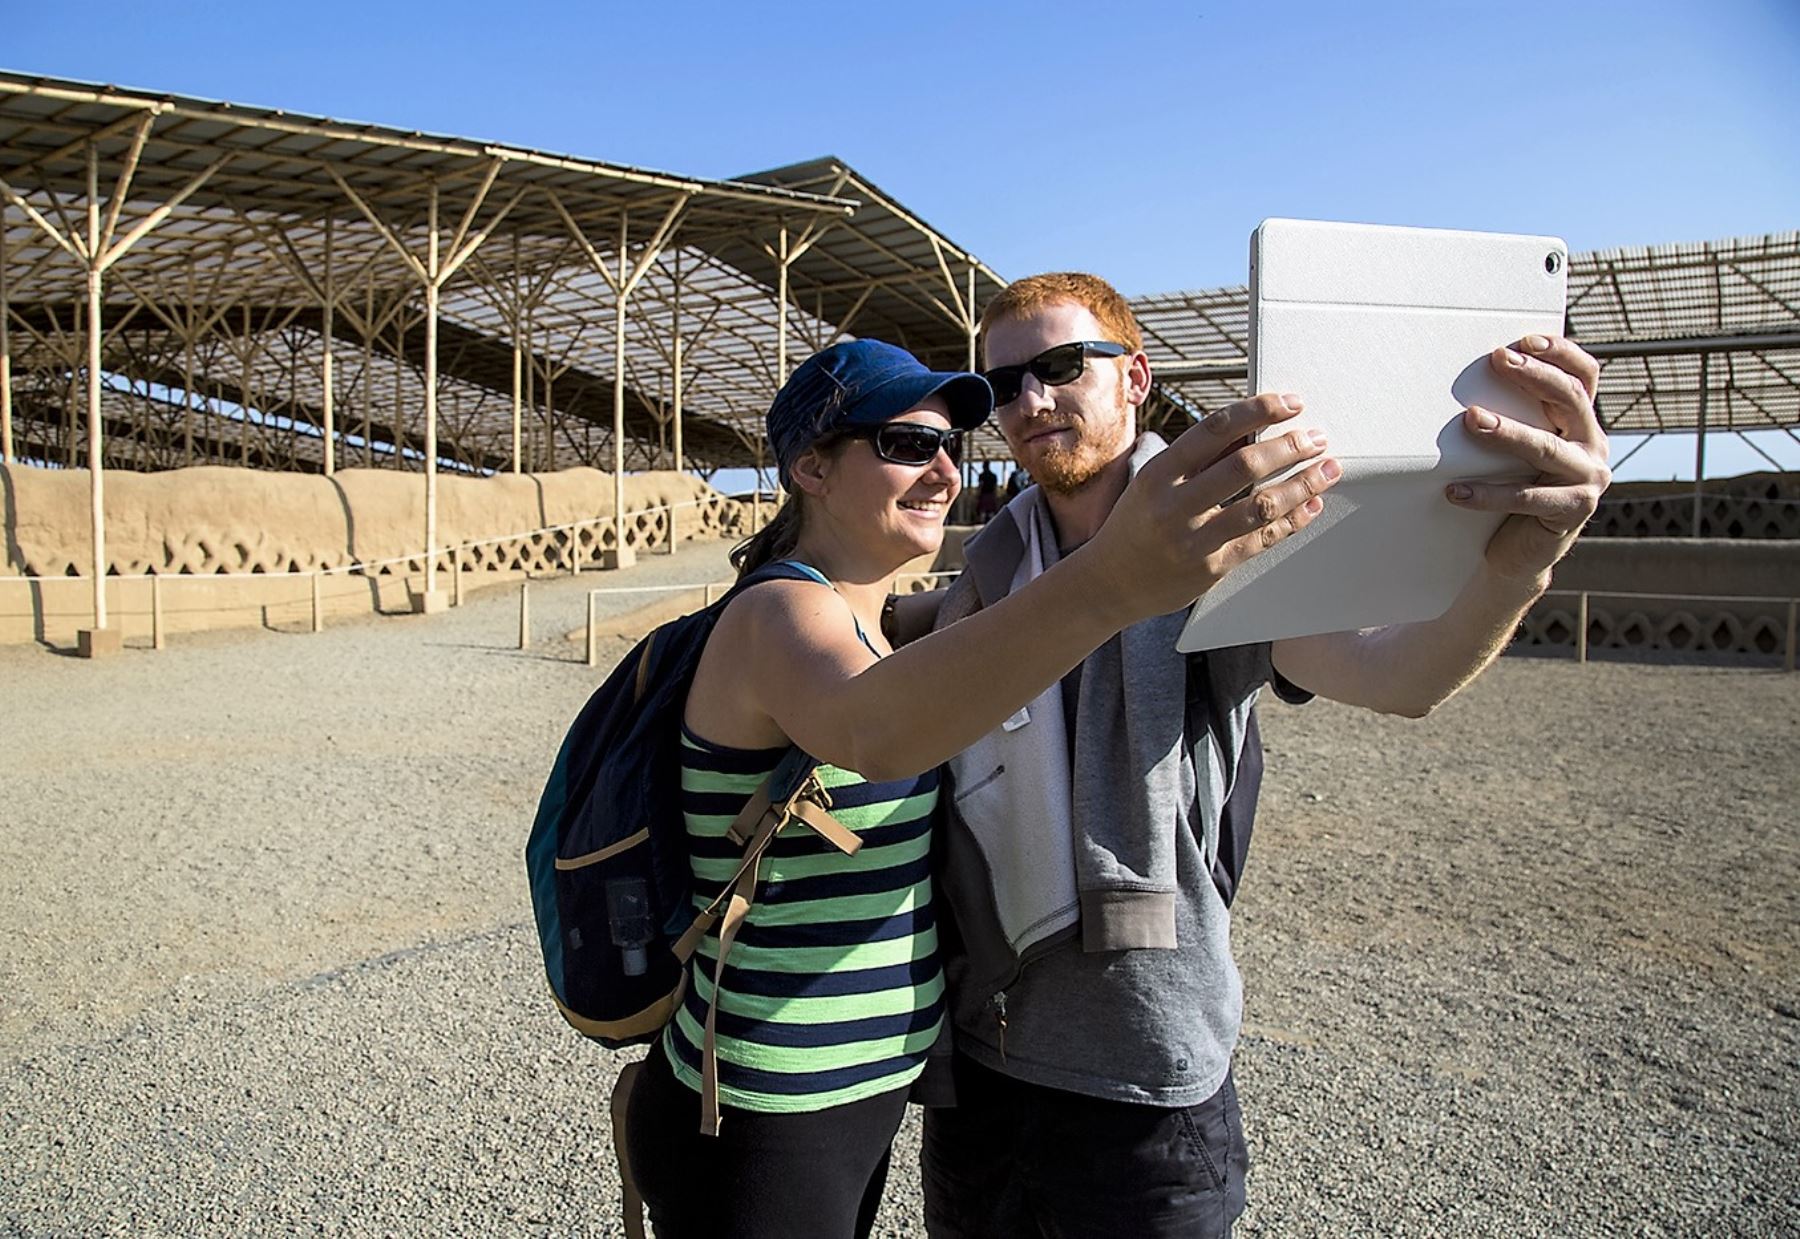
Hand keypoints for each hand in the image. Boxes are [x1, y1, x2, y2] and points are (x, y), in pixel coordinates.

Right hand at [1079, 392, 1341, 622]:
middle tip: (1316, 438)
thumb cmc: (1138, 524)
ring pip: (1261, 506)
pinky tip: (1311, 504)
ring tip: (1327, 468)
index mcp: (1159, 473)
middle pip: (1244, 465)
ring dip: (1302, 484)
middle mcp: (1175, 505)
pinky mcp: (1212, 568)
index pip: (1216, 428)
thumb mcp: (1156, 482)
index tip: (1292, 403)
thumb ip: (1201, 458)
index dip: (1259, 410)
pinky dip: (1293, 520)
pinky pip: (1262, 539)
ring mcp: (1194, 539)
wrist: (1110, 583)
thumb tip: (1254, 426)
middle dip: (1289, 447)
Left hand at [1446, 335, 1611, 581]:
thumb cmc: (1514, 488)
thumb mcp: (1519, 449)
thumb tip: (1469, 380)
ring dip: (1507, 431)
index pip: (1584, 376)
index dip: (1561, 353)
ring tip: (1472, 420)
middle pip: (1569, 399)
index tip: (1525, 339)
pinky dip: (1488, 493)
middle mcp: (1594, 445)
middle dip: (1532, 376)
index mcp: (1583, 422)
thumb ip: (1516, 416)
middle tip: (1498, 360)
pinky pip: (1525, 497)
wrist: (1520, 551)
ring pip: (1546, 447)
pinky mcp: (1572, 511)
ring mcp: (1588, 479)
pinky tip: (1455, 491)